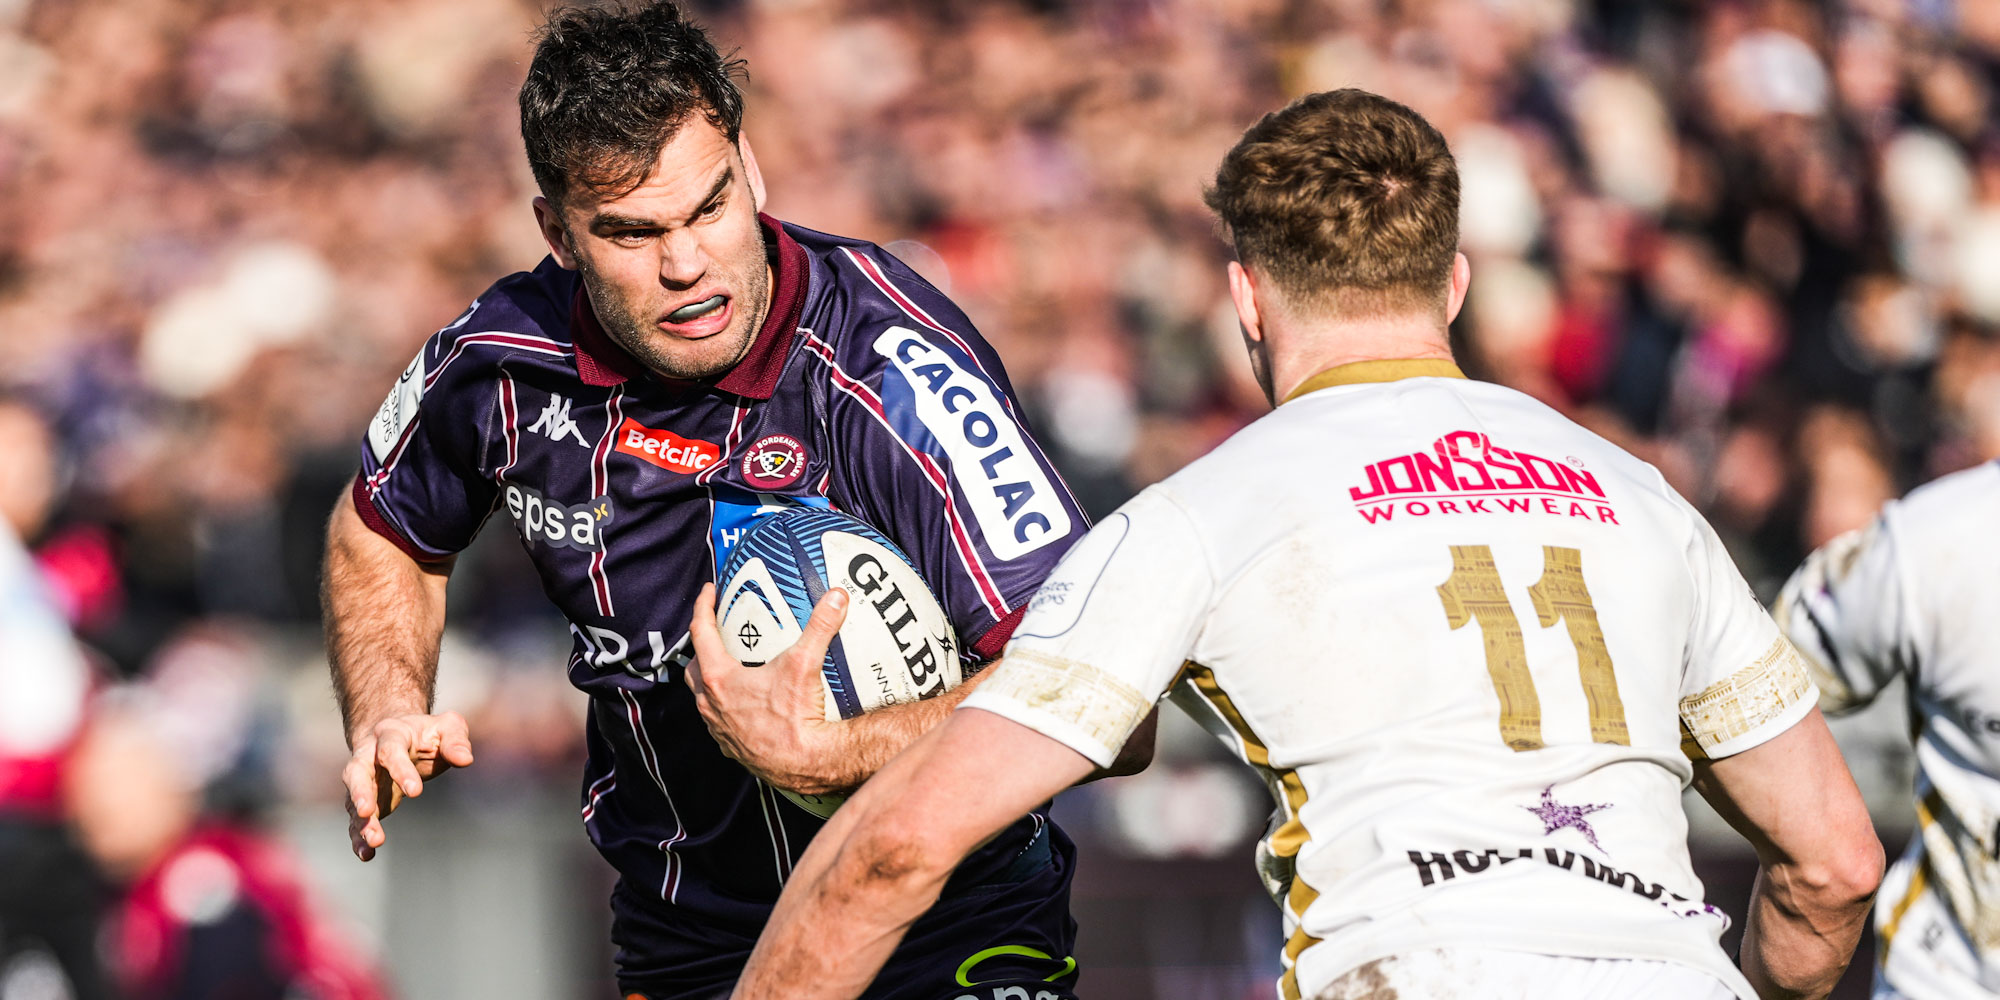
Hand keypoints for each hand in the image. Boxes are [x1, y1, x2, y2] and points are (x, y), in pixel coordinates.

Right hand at [342, 711, 473, 860]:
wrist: (400, 733)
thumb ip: (455, 741)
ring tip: (373, 842)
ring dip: (361, 821)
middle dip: (360, 792)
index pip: (390, 750)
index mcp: (390, 734)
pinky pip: (357, 819)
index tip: (416, 793)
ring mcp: (363, 780)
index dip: (400, 770)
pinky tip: (366, 854)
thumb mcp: (447, 727)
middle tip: (367, 812)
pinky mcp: (365, 801)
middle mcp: (368, 756)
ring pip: (353, 800)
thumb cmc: (428, 733)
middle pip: (356, 772)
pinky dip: (359, 836)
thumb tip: (466, 760)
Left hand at [687, 583, 849, 795]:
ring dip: (711, 680)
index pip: (700, 632)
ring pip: (703, 697)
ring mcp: (718, 728)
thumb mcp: (806, 664)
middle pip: (694, 666)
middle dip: (701, 647)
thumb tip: (836, 597)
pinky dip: (726, 707)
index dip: (703, 607)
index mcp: (719, 678)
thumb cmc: (796, 718)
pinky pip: (720, 721)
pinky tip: (746, 704)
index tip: (709, 591)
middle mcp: (711, 703)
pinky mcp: (731, 746)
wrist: (804, 764)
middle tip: (717, 633)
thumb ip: (819, 626)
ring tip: (731, 668)